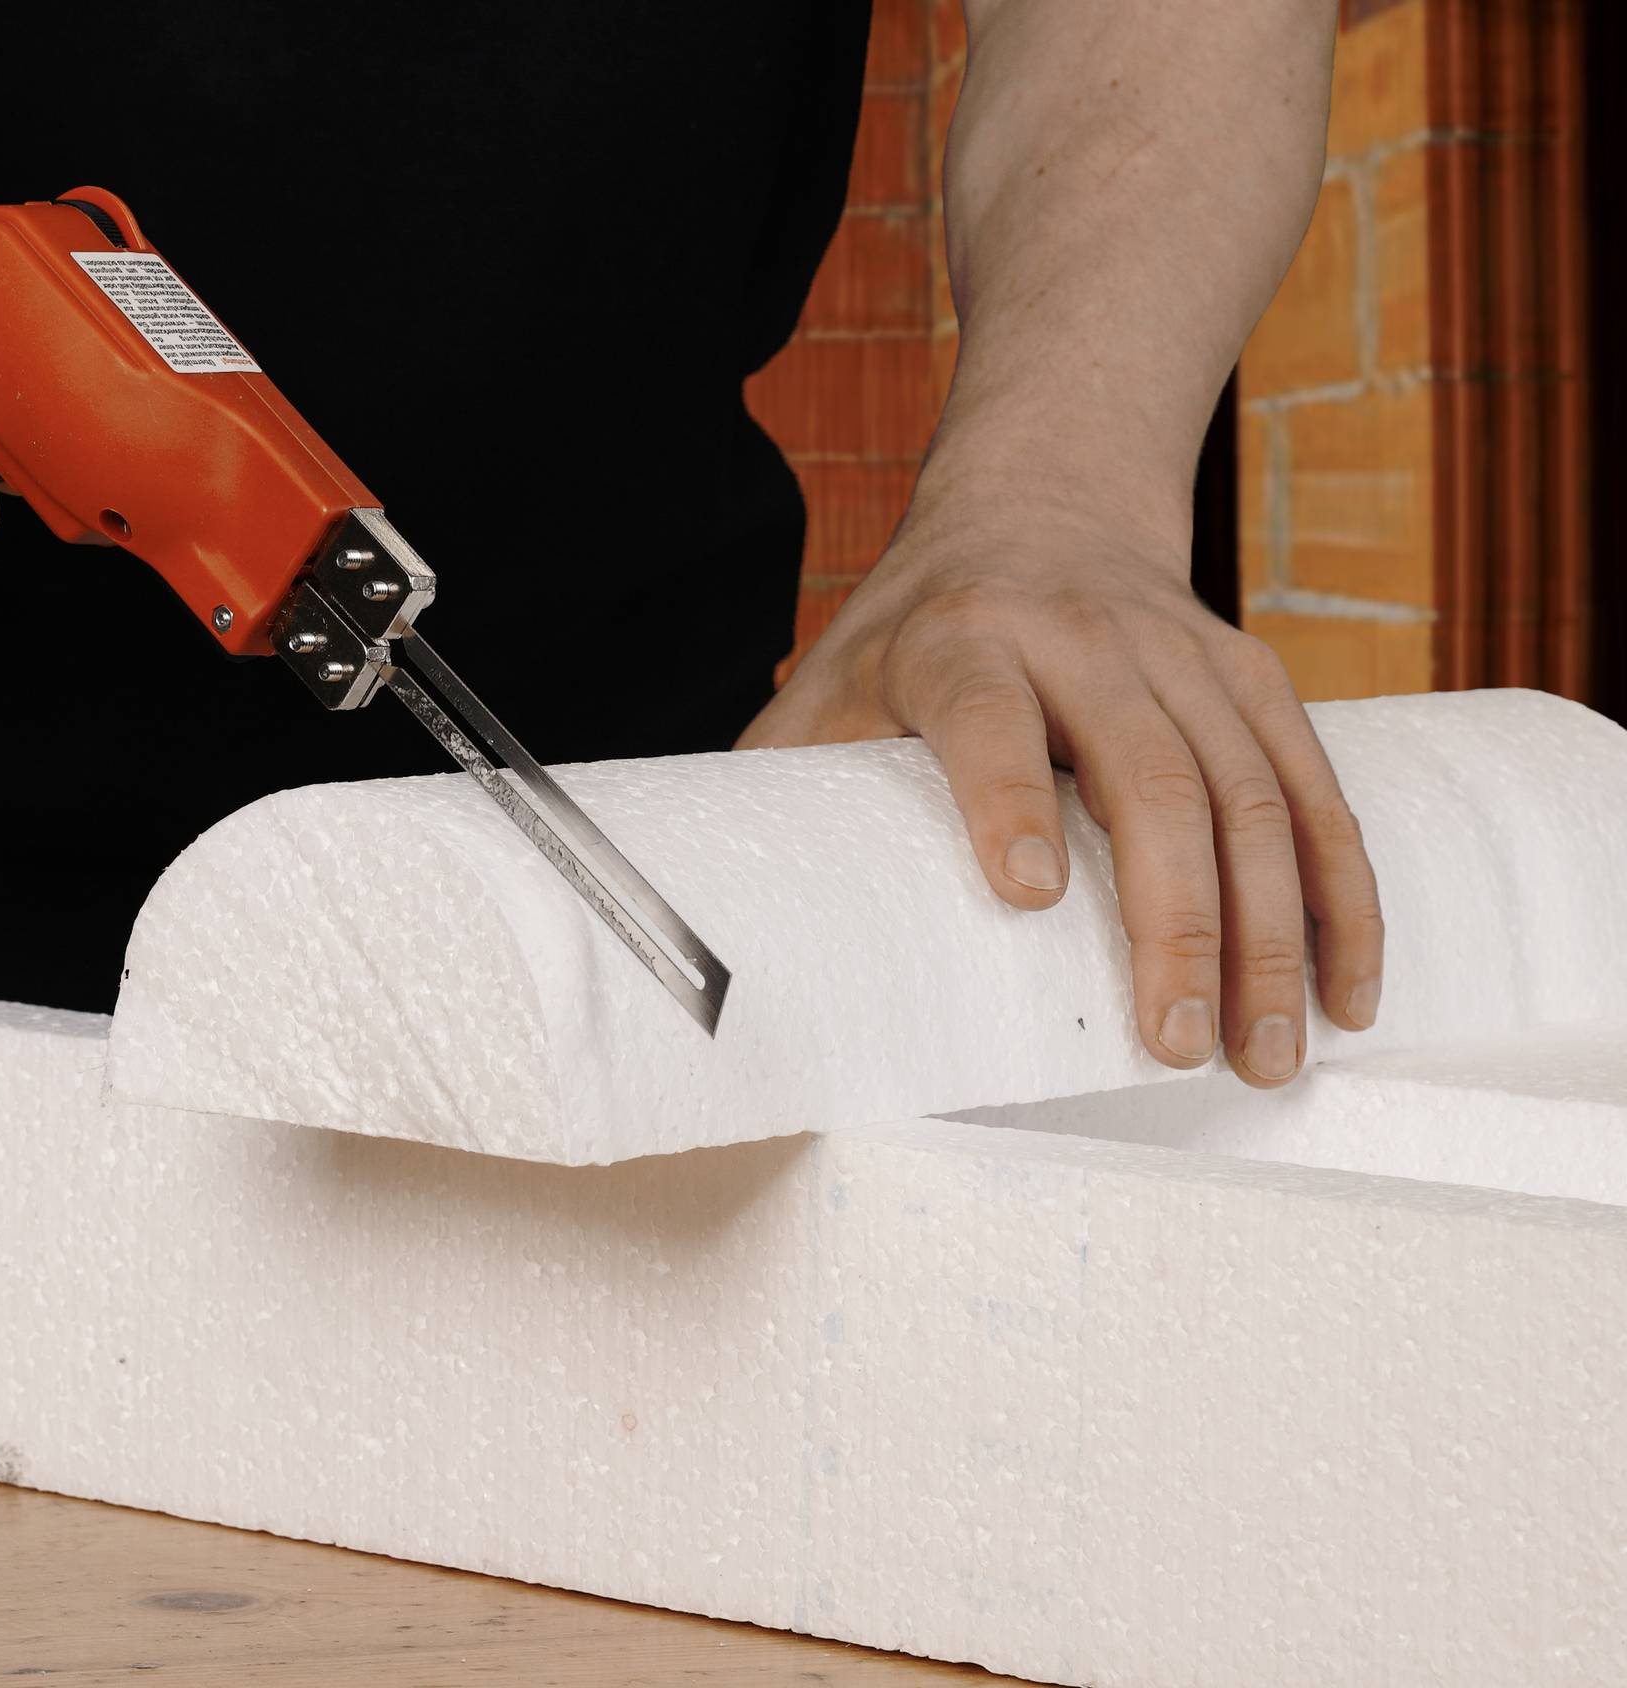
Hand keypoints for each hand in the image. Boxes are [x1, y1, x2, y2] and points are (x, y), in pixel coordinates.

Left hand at [740, 490, 1383, 1086]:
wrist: (1040, 503)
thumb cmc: (911, 636)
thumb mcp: (824, 687)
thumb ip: (778, 790)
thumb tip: (693, 932)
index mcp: (958, 638)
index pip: (985, 715)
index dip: (1006, 797)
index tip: (1026, 894)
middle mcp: (1081, 636)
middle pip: (1146, 773)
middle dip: (1174, 916)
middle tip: (1173, 1039)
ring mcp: (1181, 653)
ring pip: (1248, 792)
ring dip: (1273, 929)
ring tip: (1266, 1049)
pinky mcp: (1254, 676)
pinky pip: (1315, 789)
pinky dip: (1342, 893)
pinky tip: (1346, 988)